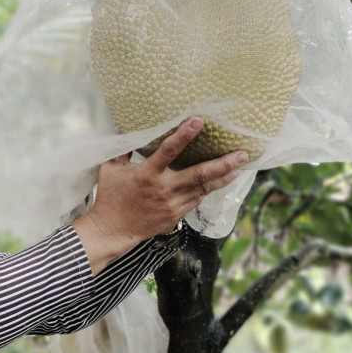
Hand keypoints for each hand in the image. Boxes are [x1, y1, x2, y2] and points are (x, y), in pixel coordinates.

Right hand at [71, 117, 245, 273]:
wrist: (112, 230)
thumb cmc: (109, 197)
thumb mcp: (110, 169)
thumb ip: (123, 149)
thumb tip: (126, 128)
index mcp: (147, 174)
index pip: (169, 151)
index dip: (184, 135)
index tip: (198, 121)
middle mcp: (164, 189)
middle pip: (199, 174)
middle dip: (223, 164)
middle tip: (242, 154)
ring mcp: (172, 204)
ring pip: (204, 188)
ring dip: (223, 178)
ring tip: (239, 167)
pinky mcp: (176, 215)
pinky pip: (196, 199)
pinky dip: (208, 189)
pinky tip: (219, 182)